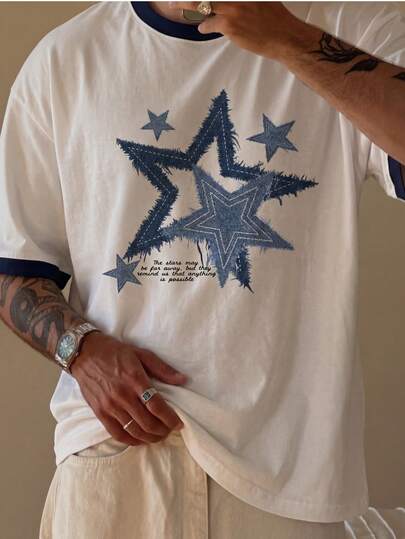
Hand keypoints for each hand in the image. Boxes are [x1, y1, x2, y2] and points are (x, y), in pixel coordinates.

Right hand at [70, 331, 186, 445]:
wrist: (85, 353)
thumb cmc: (115, 352)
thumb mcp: (141, 354)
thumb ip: (163, 369)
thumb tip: (183, 380)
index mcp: (135, 379)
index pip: (157, 405)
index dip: (170, 418)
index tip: (179, 424)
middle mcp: (123, 395)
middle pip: (147, 422)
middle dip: (163, 430)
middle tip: (170, 430)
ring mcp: (110, 406)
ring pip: (134, 431)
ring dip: (150, 437)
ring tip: (158, 436)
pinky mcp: (99, 412)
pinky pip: (117, 433)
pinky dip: (131, 440)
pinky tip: (140, 439)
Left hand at [169, 1, 305, 59]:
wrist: (285, 37)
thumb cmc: (276, 20)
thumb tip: (233, 3)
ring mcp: (233, 7)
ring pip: (203, 4)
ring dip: (189, 6)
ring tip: (177, 5)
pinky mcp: (229, 24)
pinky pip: (209, 23)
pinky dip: (204, 27)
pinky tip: (203, 29)